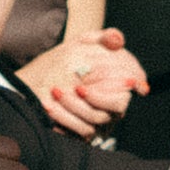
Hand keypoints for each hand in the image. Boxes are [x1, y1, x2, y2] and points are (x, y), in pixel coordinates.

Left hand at [20, 29, 147, 138]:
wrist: (37, 83)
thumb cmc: (64, 62)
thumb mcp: (82, 44)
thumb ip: (102, 38)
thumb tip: (118, 39)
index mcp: (117, 82)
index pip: (132, 83)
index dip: (131, 81)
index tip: (126, 82)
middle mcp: (111, 103)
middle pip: (119, 105)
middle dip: (99, 98)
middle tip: (78, 88)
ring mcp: (99, 119)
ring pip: (96, 117)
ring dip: (74, 106)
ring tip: (54, 92)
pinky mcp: (83, 132)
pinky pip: (80, 131)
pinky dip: (64, 119)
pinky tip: (49, 107)